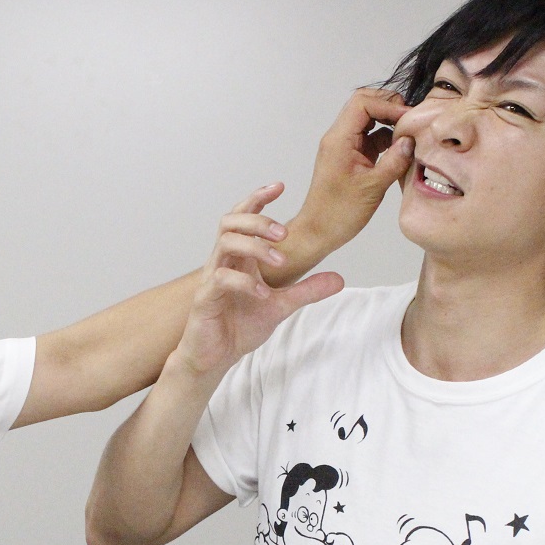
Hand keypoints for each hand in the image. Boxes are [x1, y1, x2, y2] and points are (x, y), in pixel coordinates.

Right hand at [170, 183, 344, 378]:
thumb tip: (339, 279)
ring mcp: (211, 279)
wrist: (214, 357)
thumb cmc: (238, 327)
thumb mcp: (281, 307)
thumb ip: (307, 290)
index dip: (257, 198)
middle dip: (258, 220)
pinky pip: (221, 279)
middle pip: (230, 222)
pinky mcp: (205, 299)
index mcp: (238, 258)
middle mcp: (222, 262)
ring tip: (280, 260)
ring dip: (255, 246)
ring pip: (224, 244)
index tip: (280, 186)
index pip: (243, 217)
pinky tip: (264, 294)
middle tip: (285, 233)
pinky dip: (245, 282)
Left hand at [281, 88, 415, 270]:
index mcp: (339, 139)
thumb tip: (411, 140)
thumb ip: (394, 160)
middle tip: (411, 121)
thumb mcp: (373, 187)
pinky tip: (402, 147)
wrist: (319, 231)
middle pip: (364, 104)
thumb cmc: (339, 213)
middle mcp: (339, 137)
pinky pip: (370, 136)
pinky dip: (387, 137)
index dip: (389, 105)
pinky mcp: (351, 156)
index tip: (410, 118)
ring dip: (389, 121)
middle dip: (389, 107)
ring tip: (410, 133)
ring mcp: (345, 146)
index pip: (363, 103)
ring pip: (368, 119)